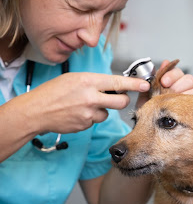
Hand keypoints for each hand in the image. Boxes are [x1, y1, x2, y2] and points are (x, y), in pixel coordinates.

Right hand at [28, 71, 149, 133]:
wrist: (36, 111)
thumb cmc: (52, 92)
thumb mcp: (74, 78)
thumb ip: (94, 82)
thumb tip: (112, 85)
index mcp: (89, 81)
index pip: (118, 82)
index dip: (135, 84)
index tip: (146, 85)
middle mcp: (91, 97)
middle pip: (121, 102)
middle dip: (123, 100)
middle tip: (117, 98)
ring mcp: (89, 113)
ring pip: (108, 113)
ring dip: (102, 110)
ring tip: (84, 105)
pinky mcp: (86, 125)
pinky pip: (96, 121)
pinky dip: (91, 118)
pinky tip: (77, 113)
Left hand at [136, 59, 192, 108]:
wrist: (147, 124)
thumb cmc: (148, 108)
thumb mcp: (147, 92)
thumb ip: (155, 77)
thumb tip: (165, 62)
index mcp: (172, 81)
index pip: (177, 72)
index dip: (172, 74)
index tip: (164, 81)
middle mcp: (183, 88)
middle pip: (189, 79)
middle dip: (178, 85)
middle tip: (168, 91)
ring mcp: (190, 98)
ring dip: (185, 95)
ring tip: (174, 101)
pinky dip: (191, 104)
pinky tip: (182, 107)